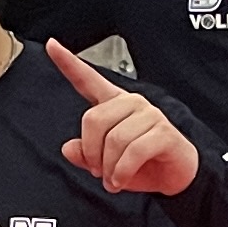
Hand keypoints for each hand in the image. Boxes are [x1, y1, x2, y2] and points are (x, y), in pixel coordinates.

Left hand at [48, 39, 197, 196]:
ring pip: (113, 139)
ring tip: (113, 180)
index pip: (88, 79)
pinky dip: (122, 172)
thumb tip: (68, 148)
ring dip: (108, 168)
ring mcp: (149, 115)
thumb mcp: (106, 163)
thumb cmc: (142, 164)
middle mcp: (131, 103)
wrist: (176, 177)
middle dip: (91, 152)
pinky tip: (120, 180)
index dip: (68, 63)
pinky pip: (133, 151)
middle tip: (98, 171)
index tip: (51, 45)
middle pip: (93, 119)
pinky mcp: (164, 132)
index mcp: (113, 104)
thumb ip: (85, 155)